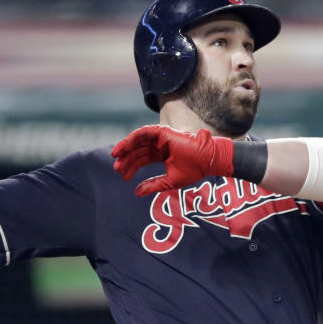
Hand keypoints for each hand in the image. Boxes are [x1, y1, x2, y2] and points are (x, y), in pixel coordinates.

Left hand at [112, 126, 233, 195]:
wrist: (206, 161)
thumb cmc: (193, 170)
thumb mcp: (168, 181)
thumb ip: (152, 185)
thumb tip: (136, 192)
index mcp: (162, 155)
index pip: (142, 160)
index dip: (131, 168)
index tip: (123, 177)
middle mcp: (160, 145)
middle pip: (138, 151)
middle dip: (126, 159)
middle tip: (117, 169)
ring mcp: (161, 137)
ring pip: (138, 141)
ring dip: (126, 147)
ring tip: (116, 156)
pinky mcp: (162, 131)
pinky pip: (144, 132)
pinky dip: (133, 138)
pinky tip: (125, 146)